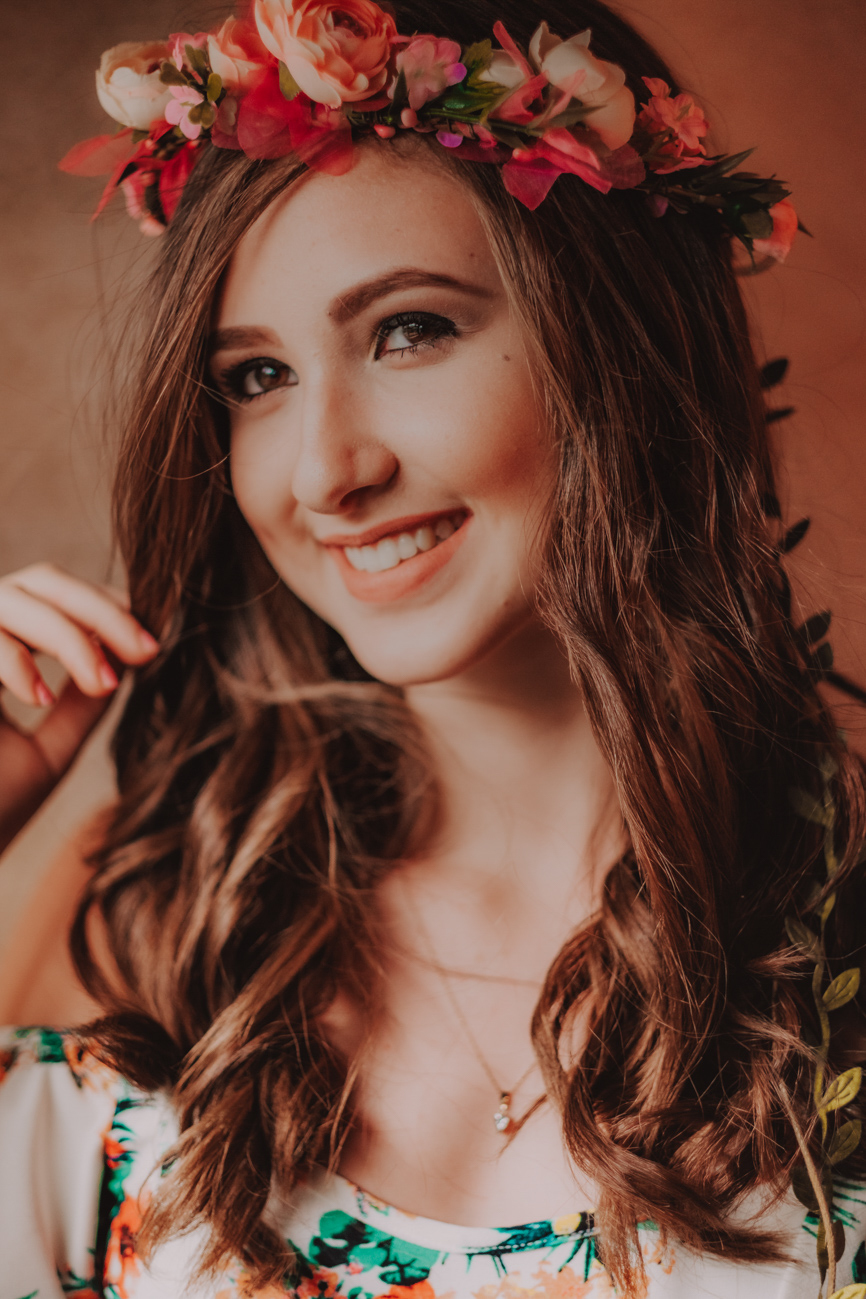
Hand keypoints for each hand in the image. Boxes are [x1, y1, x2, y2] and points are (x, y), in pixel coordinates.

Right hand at [0, 563, 158, 852]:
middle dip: (100, 611)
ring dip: (67, 635)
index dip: (106, 610)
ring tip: (101, 683)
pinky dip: (13, 659)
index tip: (151, 645)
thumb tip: (129, 655)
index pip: (54, 599)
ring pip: (12, 596)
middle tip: (145, 650)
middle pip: (39, 581)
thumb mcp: (50, 751)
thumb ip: (82, 701)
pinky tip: (39, 697)